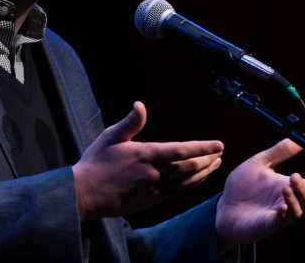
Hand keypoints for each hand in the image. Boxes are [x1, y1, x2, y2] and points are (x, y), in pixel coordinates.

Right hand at [72, 101, 223, 219]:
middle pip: (189, 167)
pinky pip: (177, 193)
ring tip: (215, 165)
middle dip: (207, 160)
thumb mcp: (110, 137)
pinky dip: (191, 185)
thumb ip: (130, 122)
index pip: (181, 150)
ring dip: (203, 173)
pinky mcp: (151, 200)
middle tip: (220, 154)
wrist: (84, 195)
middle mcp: (153, 173)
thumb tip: (140, 105)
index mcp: (145, 155)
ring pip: (186, 182)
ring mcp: (153, 189)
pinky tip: (197, 180)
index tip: (219, 145)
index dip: (203, 148)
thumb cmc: (96, 162)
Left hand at [215, 138, 304, 250]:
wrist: (223, 206)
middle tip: (294, 177)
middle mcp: (286, 201)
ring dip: (295, 199)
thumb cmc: (241, 187)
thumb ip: (278, 152)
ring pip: (297, 211)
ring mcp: (278, 215)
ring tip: (286, 187)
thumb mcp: (259, 164)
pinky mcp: (266, 226)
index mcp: (286, 186)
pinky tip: (281, 205)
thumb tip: (298, 139)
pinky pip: (280, 222)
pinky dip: (284, 213)